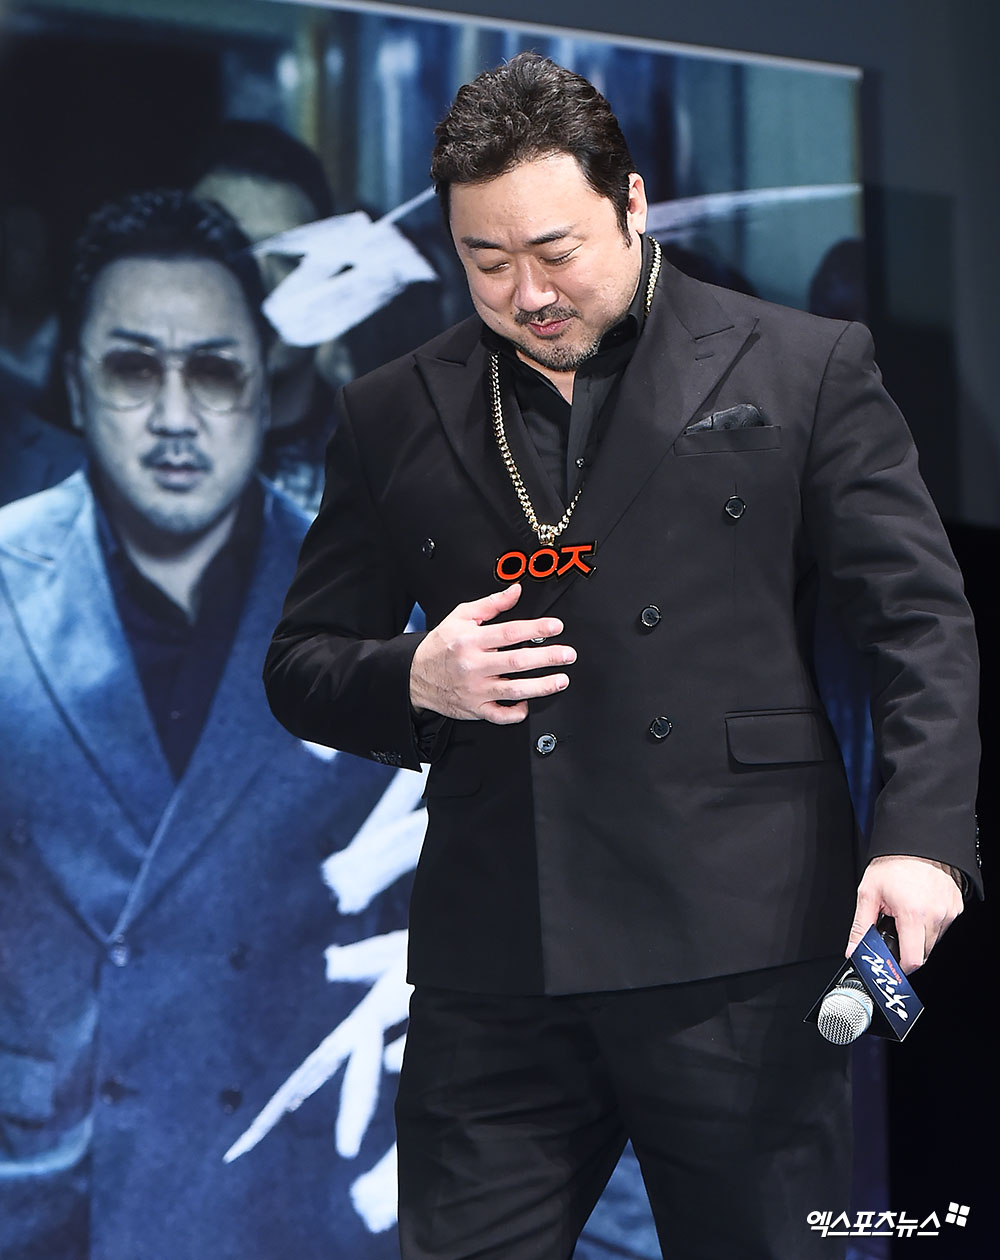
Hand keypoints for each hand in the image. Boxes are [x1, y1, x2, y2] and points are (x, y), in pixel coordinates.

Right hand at [409, 583, 574, 723]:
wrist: (415, 676)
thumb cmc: (440, 645)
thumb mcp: (460, 617)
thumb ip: (491, 604)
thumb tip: (516, 591)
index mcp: (470, 640)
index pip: (509, 632)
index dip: (536, 629)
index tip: (556, 626)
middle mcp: (473, 665)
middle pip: (516, 662)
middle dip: (547, 658)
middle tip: (568, 654)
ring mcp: (475, 689)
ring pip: (513, 689)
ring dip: (541, 686)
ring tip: (561, 680)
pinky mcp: (475, 708)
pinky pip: (500, 715)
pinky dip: (517, 712)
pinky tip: (529, 703)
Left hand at [846, 854, 963, 972]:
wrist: (915, 842)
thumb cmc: (892, 864)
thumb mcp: (868, 894)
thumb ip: (861, 927)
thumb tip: (854, 950)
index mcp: (913, 914)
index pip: (913, 960)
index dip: (900, 966)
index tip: (891, 963)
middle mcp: (936, 915)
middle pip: (923, 952)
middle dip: (906, 948)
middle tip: (894, 930)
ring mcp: (948, 911)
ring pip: (933, 940)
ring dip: (919, 935)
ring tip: (905, 914)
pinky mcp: (956, 906)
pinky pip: (943, 926)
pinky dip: (930, 923)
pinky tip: (919, 907)